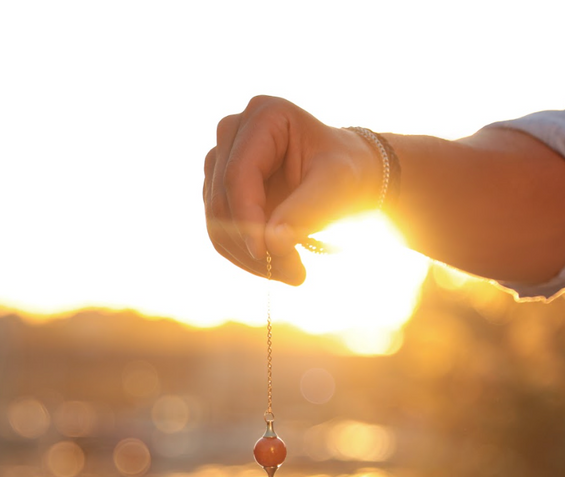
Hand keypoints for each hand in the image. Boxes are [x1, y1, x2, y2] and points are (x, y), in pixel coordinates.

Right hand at [203, 96, 382, 284]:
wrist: (349, 177)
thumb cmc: (348, 172)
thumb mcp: (337, 185)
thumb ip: (306, 210)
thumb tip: (270, 244)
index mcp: (263, 116)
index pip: (239, 174)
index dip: (247, 217)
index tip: (265, 254)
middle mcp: (233, 133)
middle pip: (221, 198)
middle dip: (251, 241)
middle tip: (292, 273)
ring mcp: (221, 162)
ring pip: (216, 220)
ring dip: (248, 255)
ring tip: (292, 272)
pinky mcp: (219, 191)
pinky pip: (220, 232)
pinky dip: (245, 255)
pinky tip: (278, 266)